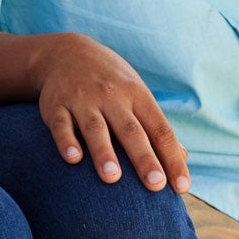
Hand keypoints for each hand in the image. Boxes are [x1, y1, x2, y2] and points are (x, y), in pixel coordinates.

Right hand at [32, 33, 188, 191]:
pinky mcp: (56, 105)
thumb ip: (155, 126)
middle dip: (144, 158)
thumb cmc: (110, 81)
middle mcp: (112, 97)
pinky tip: (73, 159)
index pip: (160, 130)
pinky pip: (61, 124)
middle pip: (131, 131)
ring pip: (96, 128)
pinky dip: (66, 141)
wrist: (66, 52)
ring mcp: (83, 100)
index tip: (181, 186)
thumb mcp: (136, 93)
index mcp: (137, 96)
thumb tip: (183, 157)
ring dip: (104, 152)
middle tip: (155, 184)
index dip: (171, 157)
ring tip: (112, 177)